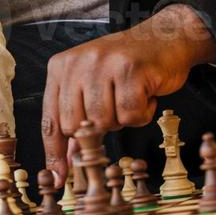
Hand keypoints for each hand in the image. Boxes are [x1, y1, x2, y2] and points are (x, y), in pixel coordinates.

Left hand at [41, 5, 215, 182]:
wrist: (165, 36)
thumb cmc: (127, 65)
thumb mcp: (92, 84)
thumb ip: (77, 117)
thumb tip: (67, 160)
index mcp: (61, 67)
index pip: (51, 119)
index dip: (55, 153)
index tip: (60, 177)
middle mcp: (77, 64)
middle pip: (76, 126)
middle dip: (99, 129)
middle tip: (116, 108)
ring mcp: (103, 65)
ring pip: (104, 122)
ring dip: (122, 119)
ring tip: (131, 96)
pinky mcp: (130, 70)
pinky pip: (131, 115)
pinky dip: (143, 113)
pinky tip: (146, 93)